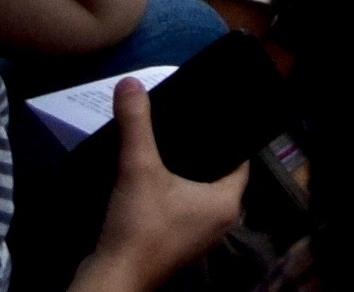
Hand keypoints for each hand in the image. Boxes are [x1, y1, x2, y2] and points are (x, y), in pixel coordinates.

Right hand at [76, 80, 248, 291]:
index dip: (227, 135)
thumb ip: (136, 124)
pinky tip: (152, 171)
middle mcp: (220, 220)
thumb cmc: (139, 225)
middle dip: (201, 149)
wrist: (113, 278)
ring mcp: (198, 235)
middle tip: (184, 118)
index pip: (240, 158)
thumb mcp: (139, 167)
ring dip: (183, 170)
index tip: (210, 112)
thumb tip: (130, 82)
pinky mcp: (175, 243)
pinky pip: (181, 207)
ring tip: (167, 138)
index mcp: (227, 202)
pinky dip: (170, 190)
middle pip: (217, 173)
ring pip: (198, 191)